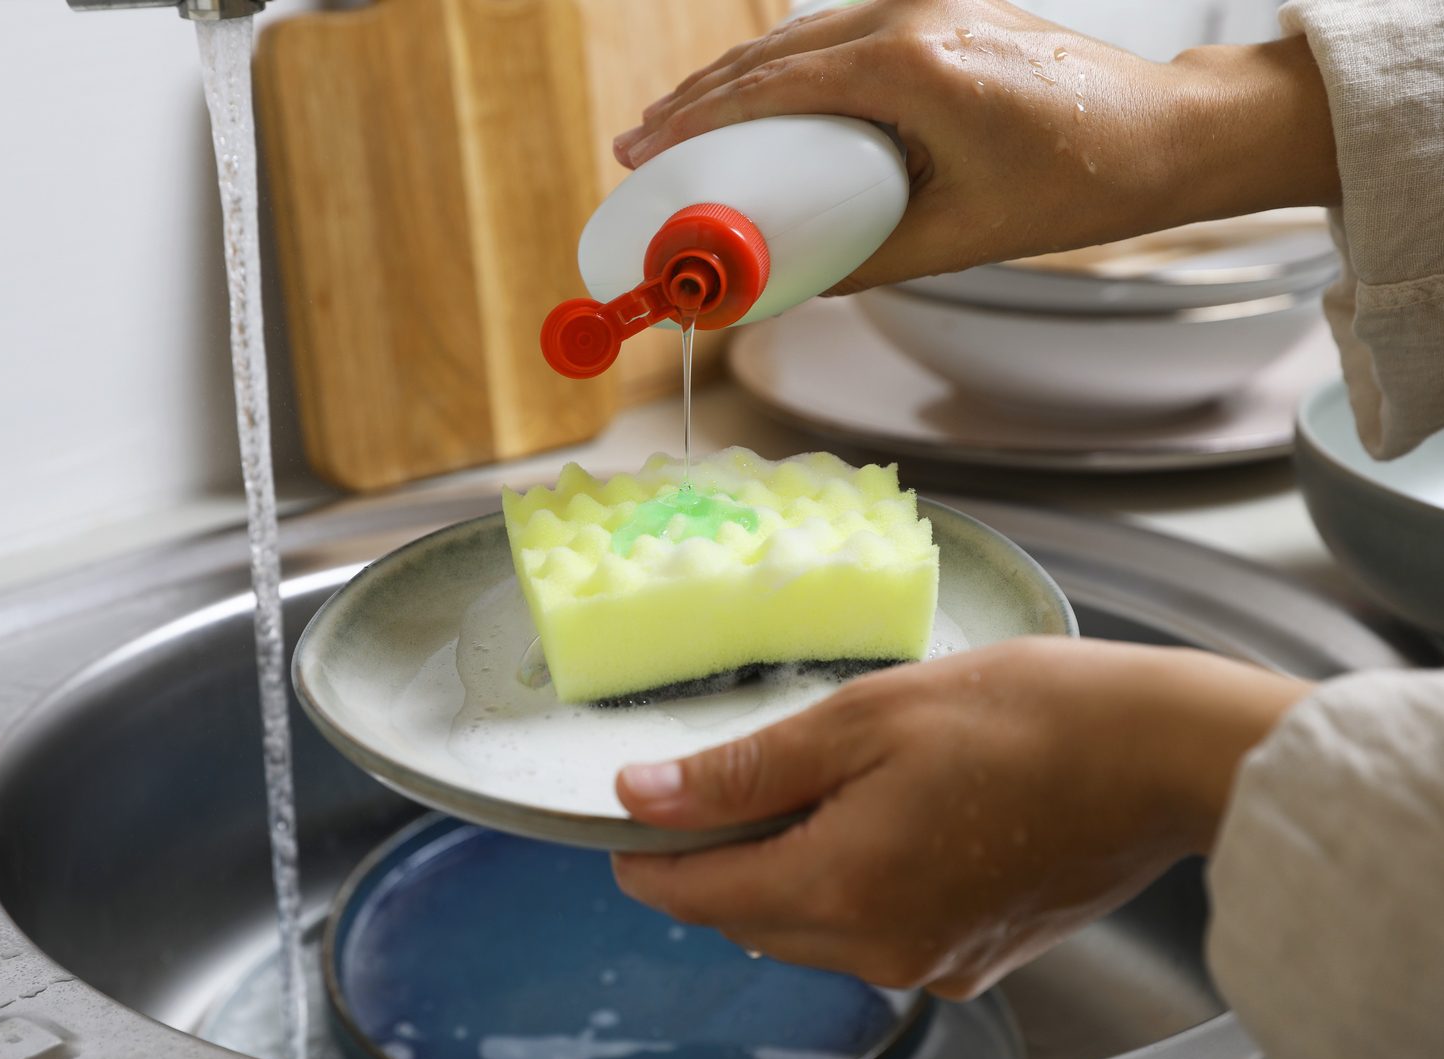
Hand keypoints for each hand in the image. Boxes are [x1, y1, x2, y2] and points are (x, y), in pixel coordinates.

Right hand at [612, 0, 1337, 290]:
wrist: (1163, 135)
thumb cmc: (1078, 183)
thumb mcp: (955, 240)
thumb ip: (861, 262)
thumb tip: (788, 284)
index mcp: (912, 67)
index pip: (773, 87)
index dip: (697, 123)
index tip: (646, 153)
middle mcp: (912, 17)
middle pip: (772, 53)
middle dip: (698, 100)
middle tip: (642, 145)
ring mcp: (928, 7)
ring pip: (801, 38)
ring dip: (737, 82)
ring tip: (680, 123)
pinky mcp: (941, 15)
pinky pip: (839, 36)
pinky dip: (787, 69)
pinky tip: (760, 98)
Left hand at [612, 637, 1309, 997]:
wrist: (1166, 755)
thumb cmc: (1029, 718)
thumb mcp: (863, 719)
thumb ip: (744, 771)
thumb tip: (642, 797)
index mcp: (842, 892)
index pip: (695, 894)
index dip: (647, 852)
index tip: (631, 811)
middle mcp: (880, 951)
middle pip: (747, 917)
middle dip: (717, 856)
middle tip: (728, 774)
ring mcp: (933, 961)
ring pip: (807, 927)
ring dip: (783, 868)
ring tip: (816, 781)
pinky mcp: (974, 955)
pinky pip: (870, 930)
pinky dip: (846, 882)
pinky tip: (879, 814)